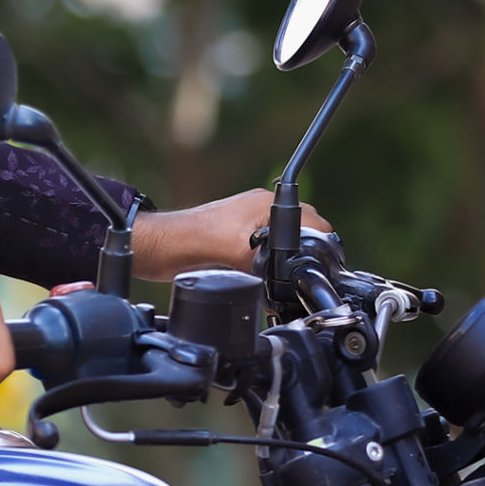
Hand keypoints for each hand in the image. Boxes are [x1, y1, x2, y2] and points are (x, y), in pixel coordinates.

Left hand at [129, 190, 330, 280]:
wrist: (159, 248)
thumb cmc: (187, 240)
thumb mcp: (234, 250)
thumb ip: (264, 259)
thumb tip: (282, 278)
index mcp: (264, 204)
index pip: (310, 218)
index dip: (321, 240)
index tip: (324, 260)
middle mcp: (259, 210)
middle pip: (301, 230)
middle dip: (307, 251)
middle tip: (306, 273)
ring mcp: (248, 224)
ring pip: (284, 243)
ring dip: (288, 260)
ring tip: (287, 278)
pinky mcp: (237, 240)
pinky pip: (266, 252)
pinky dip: (271, 266)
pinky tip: (266, 281)